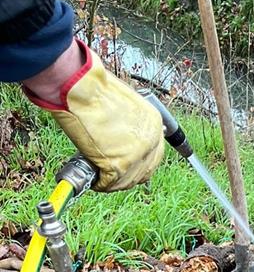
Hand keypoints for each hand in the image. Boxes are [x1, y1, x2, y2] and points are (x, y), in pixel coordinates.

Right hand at [23, 41, 163, 190]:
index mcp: (153, 123)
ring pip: (128, 180)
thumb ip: (127, 122)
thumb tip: (120, 137)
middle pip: (144, 171)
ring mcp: (136, 155)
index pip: (154, 153)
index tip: (129, 165)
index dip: (140, 163)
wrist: (81, 87)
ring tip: (100, 178)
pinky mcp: (119, 165)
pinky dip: (101, 184)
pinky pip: (111, 183)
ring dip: (114, 183)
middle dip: (129, 176)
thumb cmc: (94, 88)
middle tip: (114, 176)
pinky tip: (94, 181)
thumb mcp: (123, 104)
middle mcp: (150, 140)